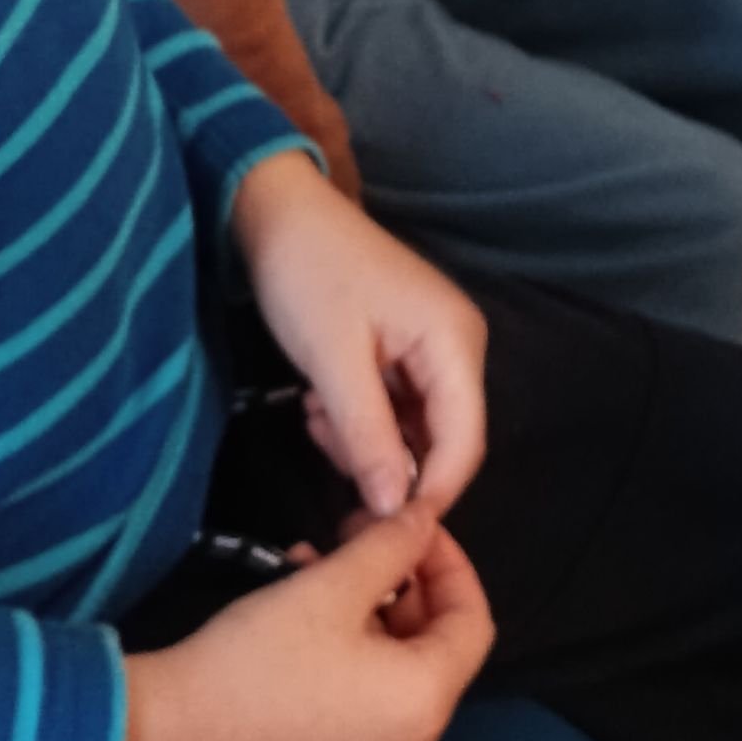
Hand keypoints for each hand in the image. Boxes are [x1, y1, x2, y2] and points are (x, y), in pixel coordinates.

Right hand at [116, 501, 493, 740]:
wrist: (167, 740)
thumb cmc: (258, 659)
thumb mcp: (331, 586)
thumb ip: (392, 546)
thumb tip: (426, 516)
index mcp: (426, 705)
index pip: (472, 622)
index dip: (450, 562)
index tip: (411, 522)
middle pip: (435, 647)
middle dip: (401, 581)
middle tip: (357, 534)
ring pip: (395, 668)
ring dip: (367, 608)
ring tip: (314, 563)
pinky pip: (367, 700)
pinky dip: (350, 650)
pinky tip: (300, 611)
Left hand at [230, 152, 486, 520]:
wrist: (276, 212)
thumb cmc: (307, 276)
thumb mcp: (332, 362)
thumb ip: (369, 437)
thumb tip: (395, 510)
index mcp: (456, 343)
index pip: (465, 443)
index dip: (431, 493)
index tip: (380, 528)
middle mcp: (458, 346)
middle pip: (441, 438)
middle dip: (386, 460)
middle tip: (326, 442)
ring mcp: (432, 346)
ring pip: (413, 428)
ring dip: (364, 438)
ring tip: (315, 413)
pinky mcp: (405, 347)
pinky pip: (395, 406)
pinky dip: (359, 417)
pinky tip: (319, 401)